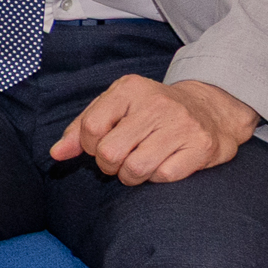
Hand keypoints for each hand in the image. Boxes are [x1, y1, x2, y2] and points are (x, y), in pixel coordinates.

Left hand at [50, 72, 257, 184]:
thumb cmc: (152, 112)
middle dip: (109, 165)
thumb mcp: (115, 107)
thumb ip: (81, 128)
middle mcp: (156, 103)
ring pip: (135, 169)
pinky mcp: (201, 146)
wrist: (211, 109)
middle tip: (120, 159)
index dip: (89, 146)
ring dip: (131, 176)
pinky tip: (162, 164)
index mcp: (129, 89)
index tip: (100, 145)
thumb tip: (56, 154)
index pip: (90, 128)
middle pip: (109, 153)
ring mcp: (181, 124)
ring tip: (138, 164)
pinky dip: (157, 178)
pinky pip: (163, 176)